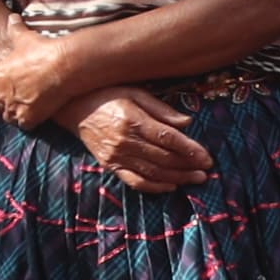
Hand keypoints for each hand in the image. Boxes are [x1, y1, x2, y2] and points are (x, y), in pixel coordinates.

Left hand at [0, 34, 87, 130]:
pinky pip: (23, 125)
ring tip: (27, 106)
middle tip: (17, 97)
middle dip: (4, 102)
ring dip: (15, 113)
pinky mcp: (28, 118)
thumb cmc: (44, 52)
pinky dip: (29, 121)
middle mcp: (1, 94)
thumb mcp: (26, 38)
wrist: (65, 66)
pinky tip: (37, 114)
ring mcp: (14, 107)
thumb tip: (13, 18)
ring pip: (8, 117)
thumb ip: (15, 30)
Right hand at [68, 84, 208, 191]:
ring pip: (153, 172)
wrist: (73, 107)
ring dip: (177, 178)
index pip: (168, 138)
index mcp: (133, 120)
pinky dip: (154, 187)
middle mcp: (125, 141)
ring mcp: (116, 156)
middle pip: (164, 158)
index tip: (207, 156)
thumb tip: (187, 123)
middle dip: (188, 166)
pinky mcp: (110, 165)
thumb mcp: (135, 92)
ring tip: (196, 179)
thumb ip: (161, 109)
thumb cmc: (107, 94)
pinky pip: (134, 181)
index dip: (190, 149)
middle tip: (207, 170)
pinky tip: (170, 186)